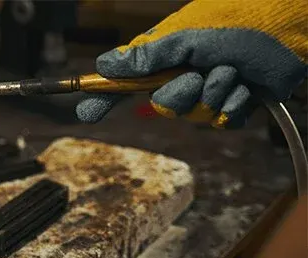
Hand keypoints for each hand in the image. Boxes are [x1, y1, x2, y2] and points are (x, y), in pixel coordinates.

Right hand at [77, 0, 306, 127]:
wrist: (291, 27)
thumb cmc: (240, 20)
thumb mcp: (187, 36)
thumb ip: (146, 56)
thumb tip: (103, 66)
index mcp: (165, 55)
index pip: (125, 80)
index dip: (104, 96)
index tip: (85, 111)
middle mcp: (181, 74)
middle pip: (160, 106)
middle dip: (180, 93)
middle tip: (197, 72)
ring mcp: (206, 92)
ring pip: (191, 116)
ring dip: (213, 93)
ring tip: (231, 71)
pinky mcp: (231, 106)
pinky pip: (220, 121)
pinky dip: (234, 104)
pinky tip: (246, 87)